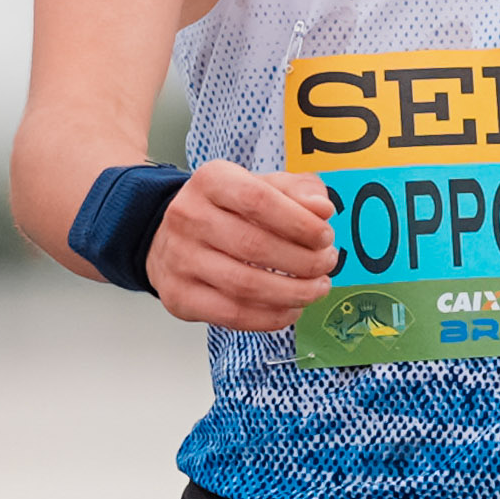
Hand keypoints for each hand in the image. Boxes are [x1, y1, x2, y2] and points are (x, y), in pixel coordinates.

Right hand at [146, 160, 338, 330]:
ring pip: (245, 285)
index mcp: (211, 181)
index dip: (300, 223)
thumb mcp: (261, 186)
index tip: (325, 237)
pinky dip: (271, 317)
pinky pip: (232, 314)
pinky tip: (291, 308)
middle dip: (304, 261)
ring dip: (294, 292)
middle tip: (327, 264)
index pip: (259, 201)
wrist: (172, 237)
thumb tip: (322, 209)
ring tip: (317, 288)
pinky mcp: (179, 296)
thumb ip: (297, 191)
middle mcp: (188, 217)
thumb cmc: (227, 211)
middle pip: (254, 246)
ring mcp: (179, 259)